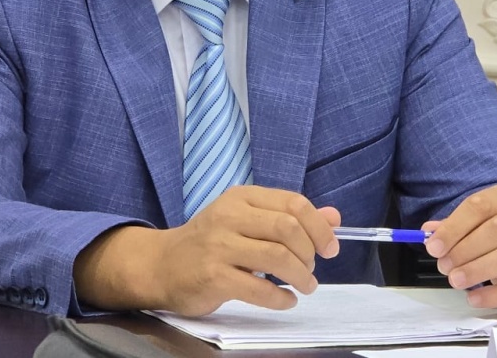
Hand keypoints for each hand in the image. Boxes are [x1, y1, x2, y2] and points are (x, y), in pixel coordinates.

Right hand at [74, 186, 339, 315]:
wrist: (161, 265)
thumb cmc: (210, 242)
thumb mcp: (248, 220)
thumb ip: (289, 217)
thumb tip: (334, 217)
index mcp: (242, 197)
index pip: (293, 203)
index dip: (319, 226)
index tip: (330, 247)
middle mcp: (230, 216)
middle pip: (287, 227)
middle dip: (310, 251)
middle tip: (313, 268)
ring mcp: (219, 246)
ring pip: (277, 256)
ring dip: (300, 275)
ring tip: (306, 285)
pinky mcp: (212, 276)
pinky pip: (258, 288)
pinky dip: (280, 297)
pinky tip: (285, 300)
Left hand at [422, 184, 496, 309]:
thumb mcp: (479, 224)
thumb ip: (454, 227)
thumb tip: (429, 232)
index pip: (480, 205)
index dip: (454, 226)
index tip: (434, 246)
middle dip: (466, 248)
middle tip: (444, 266)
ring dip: (480, 268)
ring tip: (456, 280)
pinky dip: (496, 294)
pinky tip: (475, 298)